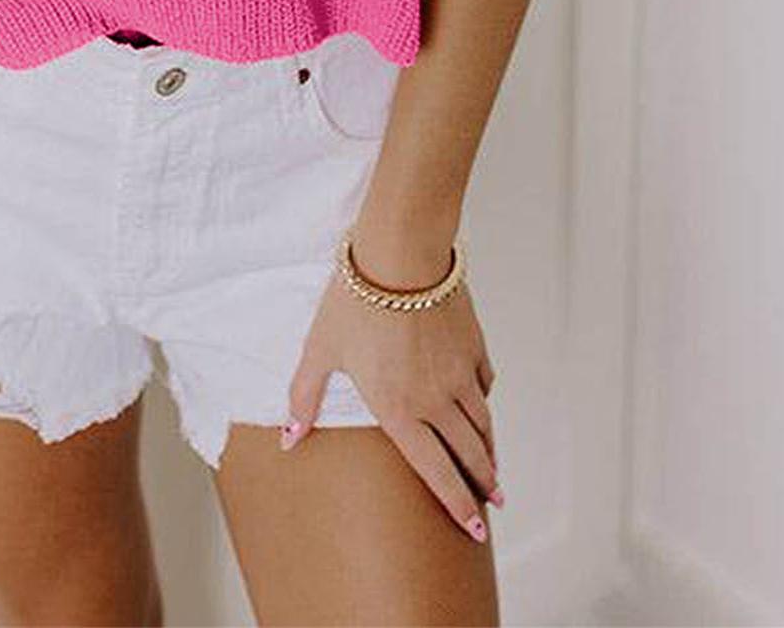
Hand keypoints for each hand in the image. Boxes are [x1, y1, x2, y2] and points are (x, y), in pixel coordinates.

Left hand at [281, 243, 501, 540]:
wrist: (400, 255)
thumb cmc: (354, 301)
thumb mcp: (321, 350)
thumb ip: (305, 397)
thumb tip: (288, 438)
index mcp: (399, 410)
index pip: (434, 471)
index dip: (456, 504)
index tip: (472, 529)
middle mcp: (436, 401)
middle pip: (468, 454)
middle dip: (482, 485)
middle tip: (493, 505)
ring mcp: (459, 374)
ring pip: (482, 424)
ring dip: (489, 451)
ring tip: (495, 470)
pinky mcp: (472, 345)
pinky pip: (483, 383)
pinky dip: (484, 401)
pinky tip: (482, 406)